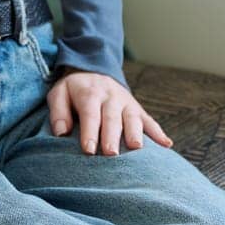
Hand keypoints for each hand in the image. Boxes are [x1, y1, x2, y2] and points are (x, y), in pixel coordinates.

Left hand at [48, 68, 173, 155]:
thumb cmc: (74, 91)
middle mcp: (111, 97)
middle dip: (112, 135)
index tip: (88, 150)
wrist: (94, 70)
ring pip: (132, 117)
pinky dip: (159, 132)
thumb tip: (61, 132)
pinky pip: (149, 120)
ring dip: (135, 132)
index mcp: (90, 93)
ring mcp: (127, 103)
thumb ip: (58, 111)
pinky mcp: (137, 109)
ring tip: (137, 148)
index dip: (89, 131)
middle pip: (112, 117)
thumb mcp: (59, 93)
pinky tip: (166, 145)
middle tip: (111, 154)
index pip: (90, 113)